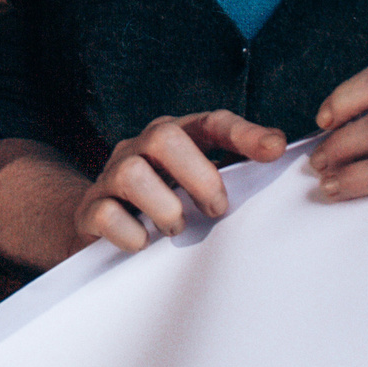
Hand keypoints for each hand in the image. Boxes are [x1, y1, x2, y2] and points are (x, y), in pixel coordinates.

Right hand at [75, 110, 286, 252]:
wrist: (100, 224)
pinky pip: (106, 214)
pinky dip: (132, 233)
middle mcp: (140, 148)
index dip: (244, 133)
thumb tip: (278, 157)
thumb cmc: (163, 202)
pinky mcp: (89, 210)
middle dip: (199, 176)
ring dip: (165, 208)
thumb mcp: (197, 184)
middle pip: (165, 137)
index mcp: (175, 138)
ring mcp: (111, 176)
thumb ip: (232, 173)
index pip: (211, 123)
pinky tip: (144, 243)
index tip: (275, 149)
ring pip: (132, 174)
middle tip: (216, 210)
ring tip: (176, 228)